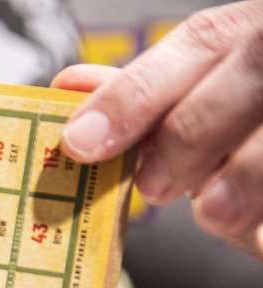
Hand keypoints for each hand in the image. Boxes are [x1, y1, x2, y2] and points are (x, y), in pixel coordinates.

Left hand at [53, 1, 262, 253]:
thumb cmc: (247, 127)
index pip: (202, 43)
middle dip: (193, 132)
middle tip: (154, 186)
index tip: (81, 142)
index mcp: (256, 33)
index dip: (136, 93)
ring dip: (250, 171)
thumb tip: (67, 87)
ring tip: (214, 214)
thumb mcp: (204, 104)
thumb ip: (146, 98)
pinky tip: (261, 230)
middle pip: (252, 71)